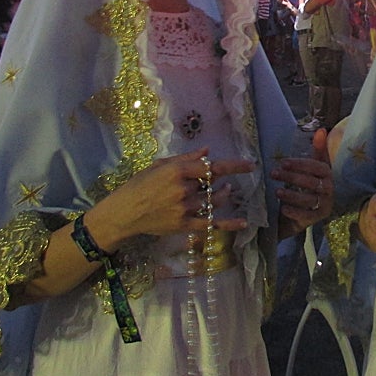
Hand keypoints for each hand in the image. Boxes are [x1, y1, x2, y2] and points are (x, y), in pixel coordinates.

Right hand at [90, 148, 252, 249]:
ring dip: (224, 195)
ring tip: (227, 191)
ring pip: (214, 201)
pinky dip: (229, 224)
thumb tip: (208, 151)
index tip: (251, 165)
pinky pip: (211, 224)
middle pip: (213, 184)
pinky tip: (243, 223)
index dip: (234, 166)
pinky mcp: (184, 225)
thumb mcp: (160, 165)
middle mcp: (183, 190)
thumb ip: (186, 159)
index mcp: (178, 172)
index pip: (212, 167)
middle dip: (219, 181)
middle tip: (221, 180)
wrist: (124, 213)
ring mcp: (185, 209)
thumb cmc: (140, 185)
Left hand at [274, 129, 332, 235]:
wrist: (305, 211)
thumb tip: (322, 129)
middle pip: (311, 183)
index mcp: (328, 175)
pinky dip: (294, 211)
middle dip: (292, 177)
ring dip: (291, 195)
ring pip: (308, 199)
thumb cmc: (308, 184)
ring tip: (277, 191)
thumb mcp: (312, 166)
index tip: (284, 162)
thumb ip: (317, 149)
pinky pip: (306, 216)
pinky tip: (282, 208)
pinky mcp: (317, 219)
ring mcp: (324, 205)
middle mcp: (329, 190)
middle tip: (274, 173)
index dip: (301, 164)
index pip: (318, 167)